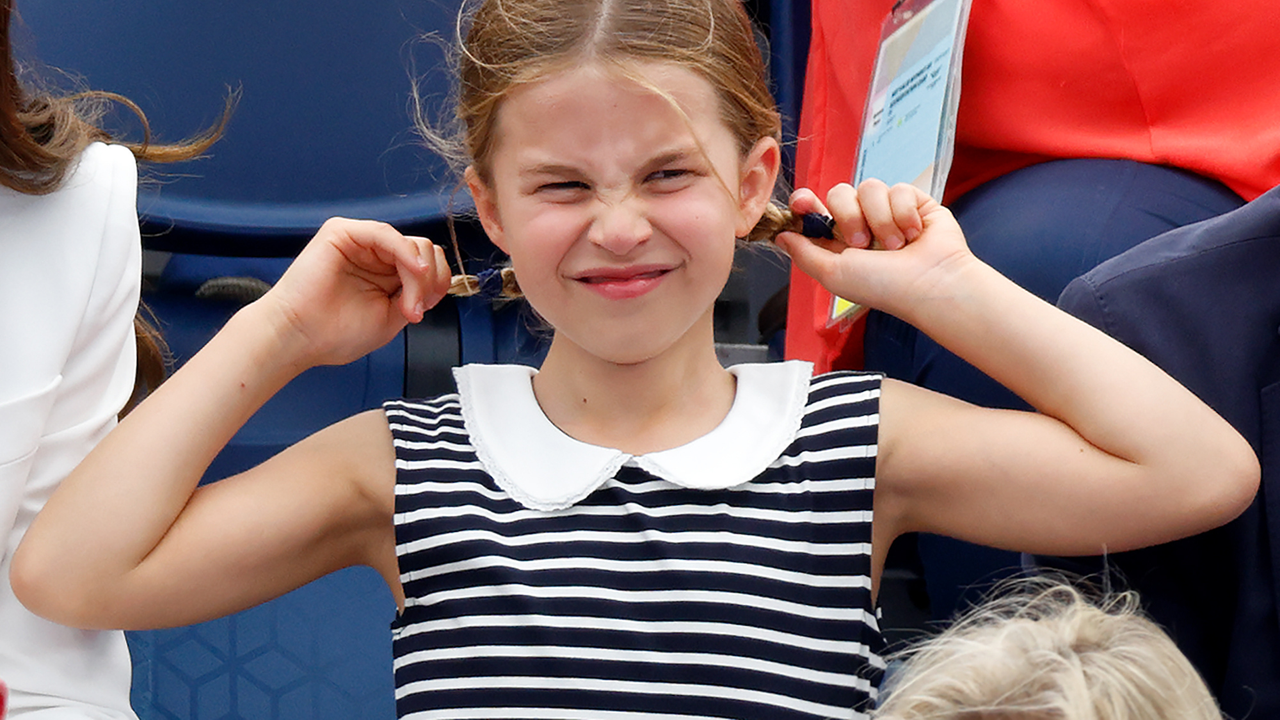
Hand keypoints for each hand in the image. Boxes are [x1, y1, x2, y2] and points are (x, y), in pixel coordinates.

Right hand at [259, 217, 451, 366]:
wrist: (298, 338)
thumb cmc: (333, 333)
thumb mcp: (390, 318)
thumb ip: (414, 296)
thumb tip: (434, 284)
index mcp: (386, 273)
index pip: (428, 265)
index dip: (436, 285)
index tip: (422, 311)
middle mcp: (376, 254)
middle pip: (426, 252)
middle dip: (429, 283)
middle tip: (413, 310)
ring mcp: (361, 241)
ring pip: (412, 245)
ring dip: (418, 277)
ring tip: (405, 305)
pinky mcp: (343, 232)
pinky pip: (387, 234)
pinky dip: (406, 254)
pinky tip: (414, 271)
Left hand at [776, 180, 974, 317]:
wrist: (930, 283)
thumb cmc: (883, 286)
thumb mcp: (833, 274)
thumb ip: (804, 253)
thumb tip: (780, 236)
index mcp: (839, 241)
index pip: (815, 210)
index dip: (805, 203)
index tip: (802, 202)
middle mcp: (862, 223)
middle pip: (839, 192)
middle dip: (849, 216)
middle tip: (864, 243)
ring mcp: (888, 211)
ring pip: (870, 187)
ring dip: (881, 219)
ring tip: (896, 246)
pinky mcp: (914, 202)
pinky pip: (899, 188)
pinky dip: (904, 213)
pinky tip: (915, 234)